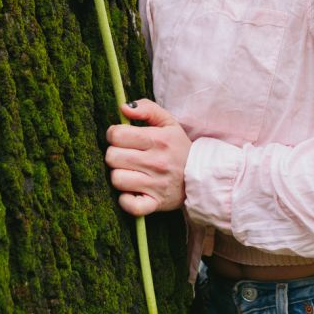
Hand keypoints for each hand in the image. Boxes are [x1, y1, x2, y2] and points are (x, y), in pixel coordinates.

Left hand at [104, 99, 191, 215]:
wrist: (201, 176)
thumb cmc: (178, 147)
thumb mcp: (168, 122)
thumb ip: (147, 108)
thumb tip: (123, 108)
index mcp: (158, 140)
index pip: (117, 134)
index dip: (114, 134)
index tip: (121, 138)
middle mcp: (156, 162)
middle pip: (112, 157)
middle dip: (115, 154)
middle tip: (125, 155)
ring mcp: (155, 185)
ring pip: (117, 179)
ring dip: (119, 175)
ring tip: (129, 172)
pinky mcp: (154, 204)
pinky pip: (130, 205)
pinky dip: (125, 200)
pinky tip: (130, 192)